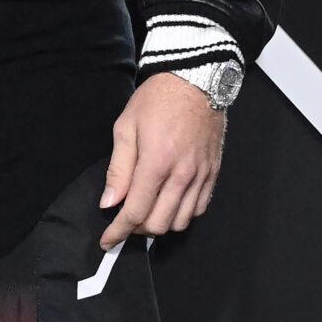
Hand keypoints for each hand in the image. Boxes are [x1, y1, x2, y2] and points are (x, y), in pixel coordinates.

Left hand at [97, 73, 225, 247]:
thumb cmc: (157, 100)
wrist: (197, 80)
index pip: (135, 211)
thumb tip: (109, 202)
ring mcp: (201, 175)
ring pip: (181, 222)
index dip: (118, 231)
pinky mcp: (213, 173)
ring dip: (160, 224)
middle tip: (125, 218)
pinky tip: (169, 203)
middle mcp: (182, 174)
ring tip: (147, 211)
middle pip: (159, 224)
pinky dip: (182, 214)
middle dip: (137, 229)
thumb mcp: (126, 127)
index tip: (107, 240)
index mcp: (157, 162)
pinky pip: (198, 209)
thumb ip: (118, 168)